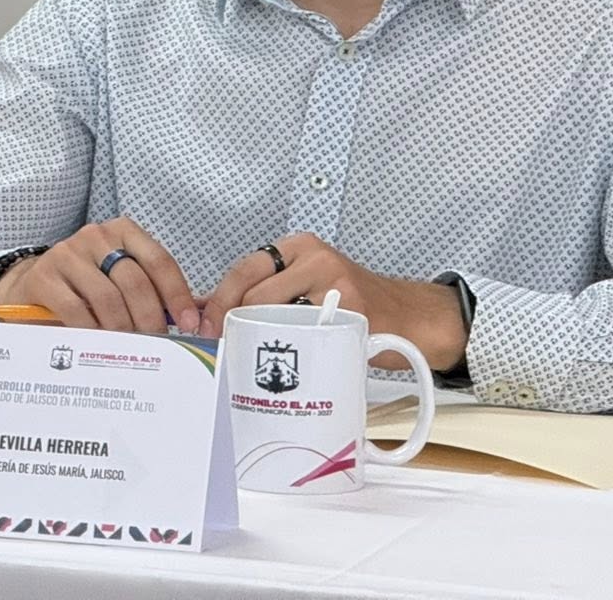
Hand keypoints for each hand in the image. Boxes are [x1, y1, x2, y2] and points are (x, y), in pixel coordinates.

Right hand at [0, 217, 201, 334]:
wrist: (34, 285)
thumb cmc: (88, 285)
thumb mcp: (121, 279)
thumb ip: (155, 292)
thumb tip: (198, 318)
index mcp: (123, 232)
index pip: (159, 261)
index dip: (178, 295)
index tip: (189, 325)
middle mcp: (96, 236)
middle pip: (135, 282)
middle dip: (151, 319)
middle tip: (158, 345)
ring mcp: (67, 254)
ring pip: (108, 298)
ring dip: (123, 329)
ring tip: (130, 348)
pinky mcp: (44, 277)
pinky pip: (76, 310)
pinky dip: (93, 331)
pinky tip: (99, 343)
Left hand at [199, 232, 466, 372]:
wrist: (411, 315)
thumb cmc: (353, 303)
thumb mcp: (306, 284)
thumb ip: (261, 292)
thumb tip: (201, 309)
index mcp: (297, 246)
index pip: (243, 270)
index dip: (218, 301)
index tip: (202, 327)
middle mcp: (314, 257)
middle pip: (255, 294)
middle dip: (233, 324)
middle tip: (222, 349)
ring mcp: (335, 283)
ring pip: (278, 316)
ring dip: (259, 342)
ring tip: (251, 361)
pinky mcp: (352, 312)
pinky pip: (309, 335)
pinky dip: (294, 354)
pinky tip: (290, 366)